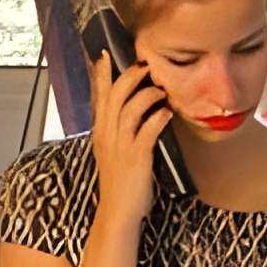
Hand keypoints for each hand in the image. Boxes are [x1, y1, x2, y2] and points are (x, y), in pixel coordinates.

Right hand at [86, 51, 173, 221]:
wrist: (118, 211)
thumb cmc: (120, 182)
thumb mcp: (112, 151)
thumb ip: (118, 131)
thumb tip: (135, 111)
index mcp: (100, 132)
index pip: (98, 97)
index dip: (101, 75)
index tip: (104, 55)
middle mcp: (107, 135)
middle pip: (114, 96)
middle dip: (130, 77)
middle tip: (145, 66)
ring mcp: (120, 145)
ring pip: (129, 109)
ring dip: (147, 95)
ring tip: (161, 89)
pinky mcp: (136, 157)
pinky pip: (148, 130)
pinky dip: (159, 117)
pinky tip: (168, 113)